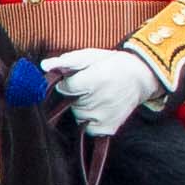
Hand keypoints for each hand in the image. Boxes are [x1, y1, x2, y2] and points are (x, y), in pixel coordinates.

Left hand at [40, 48, 160, 136]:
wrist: (140, 77)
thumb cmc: (112, 64)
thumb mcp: (91, 56)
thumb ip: (67, 61)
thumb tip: (44, 66)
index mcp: (95, 80)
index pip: (65, 88)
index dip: (67, 84)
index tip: (75, 80)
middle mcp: (99, 100)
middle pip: (70, 103)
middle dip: (74, 96)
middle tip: (90, 88)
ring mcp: (104, 116)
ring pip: (77, 116)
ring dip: (82, 109)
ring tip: (96, 98)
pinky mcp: (108, 128)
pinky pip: (88, 129)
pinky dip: (90, 121)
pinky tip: (99, 110)